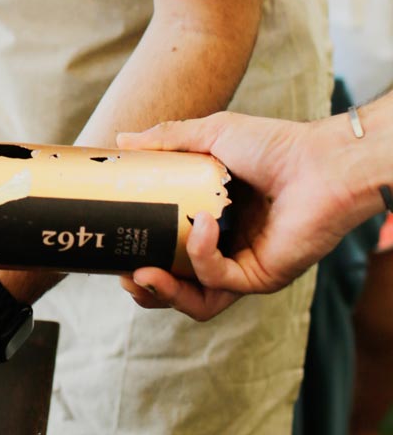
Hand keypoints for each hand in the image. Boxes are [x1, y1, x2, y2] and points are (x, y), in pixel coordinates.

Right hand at [116, 111, 348, 319]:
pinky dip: (201, 256)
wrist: (322, 161)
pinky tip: (201, 227)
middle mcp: (224, 248)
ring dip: (164, 292)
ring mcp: (242, 265)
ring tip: (141, 274)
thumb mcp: (210, 135)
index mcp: (210, 219)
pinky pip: (219, 280)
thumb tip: (120, 142)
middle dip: (146, 287)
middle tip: (125, 273)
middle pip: (176, 284)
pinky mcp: (260, 277)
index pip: (166, 248)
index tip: (112, 244)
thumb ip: (167, 140)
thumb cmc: (276, 146)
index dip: (138, 252)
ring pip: (195, 299)